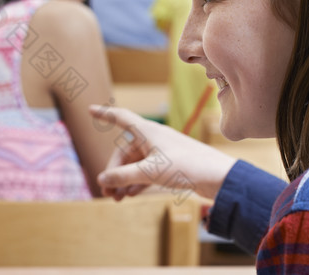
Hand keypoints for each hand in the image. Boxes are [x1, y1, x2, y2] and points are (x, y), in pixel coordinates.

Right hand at [90, 105, 236, 200]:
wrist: (218, 177)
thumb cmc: (185, 167)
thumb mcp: (150, 172)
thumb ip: (123, 176)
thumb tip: (102, 179)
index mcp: (147, 131)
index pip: (120, 118)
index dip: (104, 114)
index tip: (90, 109)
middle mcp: (153, 139)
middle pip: (124, 152)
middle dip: (114, 172)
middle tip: (108, 193)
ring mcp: (162, 152)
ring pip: (135, 164)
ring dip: (124, 180)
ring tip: (117, 199)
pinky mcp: (170, 165)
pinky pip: (146, 171)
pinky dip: (136, 182)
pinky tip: (130, 195)